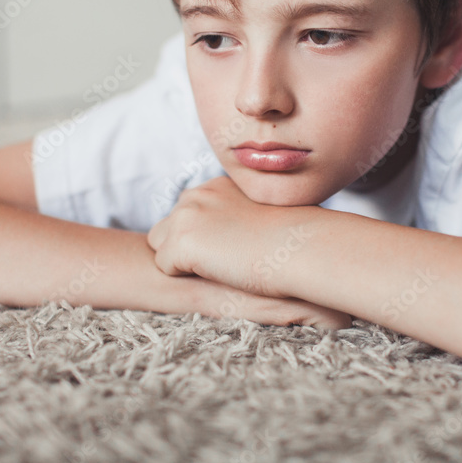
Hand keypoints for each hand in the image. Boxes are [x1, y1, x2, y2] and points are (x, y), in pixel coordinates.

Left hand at [148, 175, 349, 327]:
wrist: (301, 247)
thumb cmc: (295, 238)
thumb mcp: (264, 214)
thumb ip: (238, 216)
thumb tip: (234, 235)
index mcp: (217, 186)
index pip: (188, 211)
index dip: (202, 236)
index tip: (227, 247)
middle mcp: (197, 194)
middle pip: (166, 227)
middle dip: (184, 247)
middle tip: (220, 261)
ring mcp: (186, 217)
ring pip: (160, 245)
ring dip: (181, 261)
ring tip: (218, 268)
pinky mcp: (181, 242)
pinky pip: (165, 267)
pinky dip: (185, 277)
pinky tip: (216, 273)